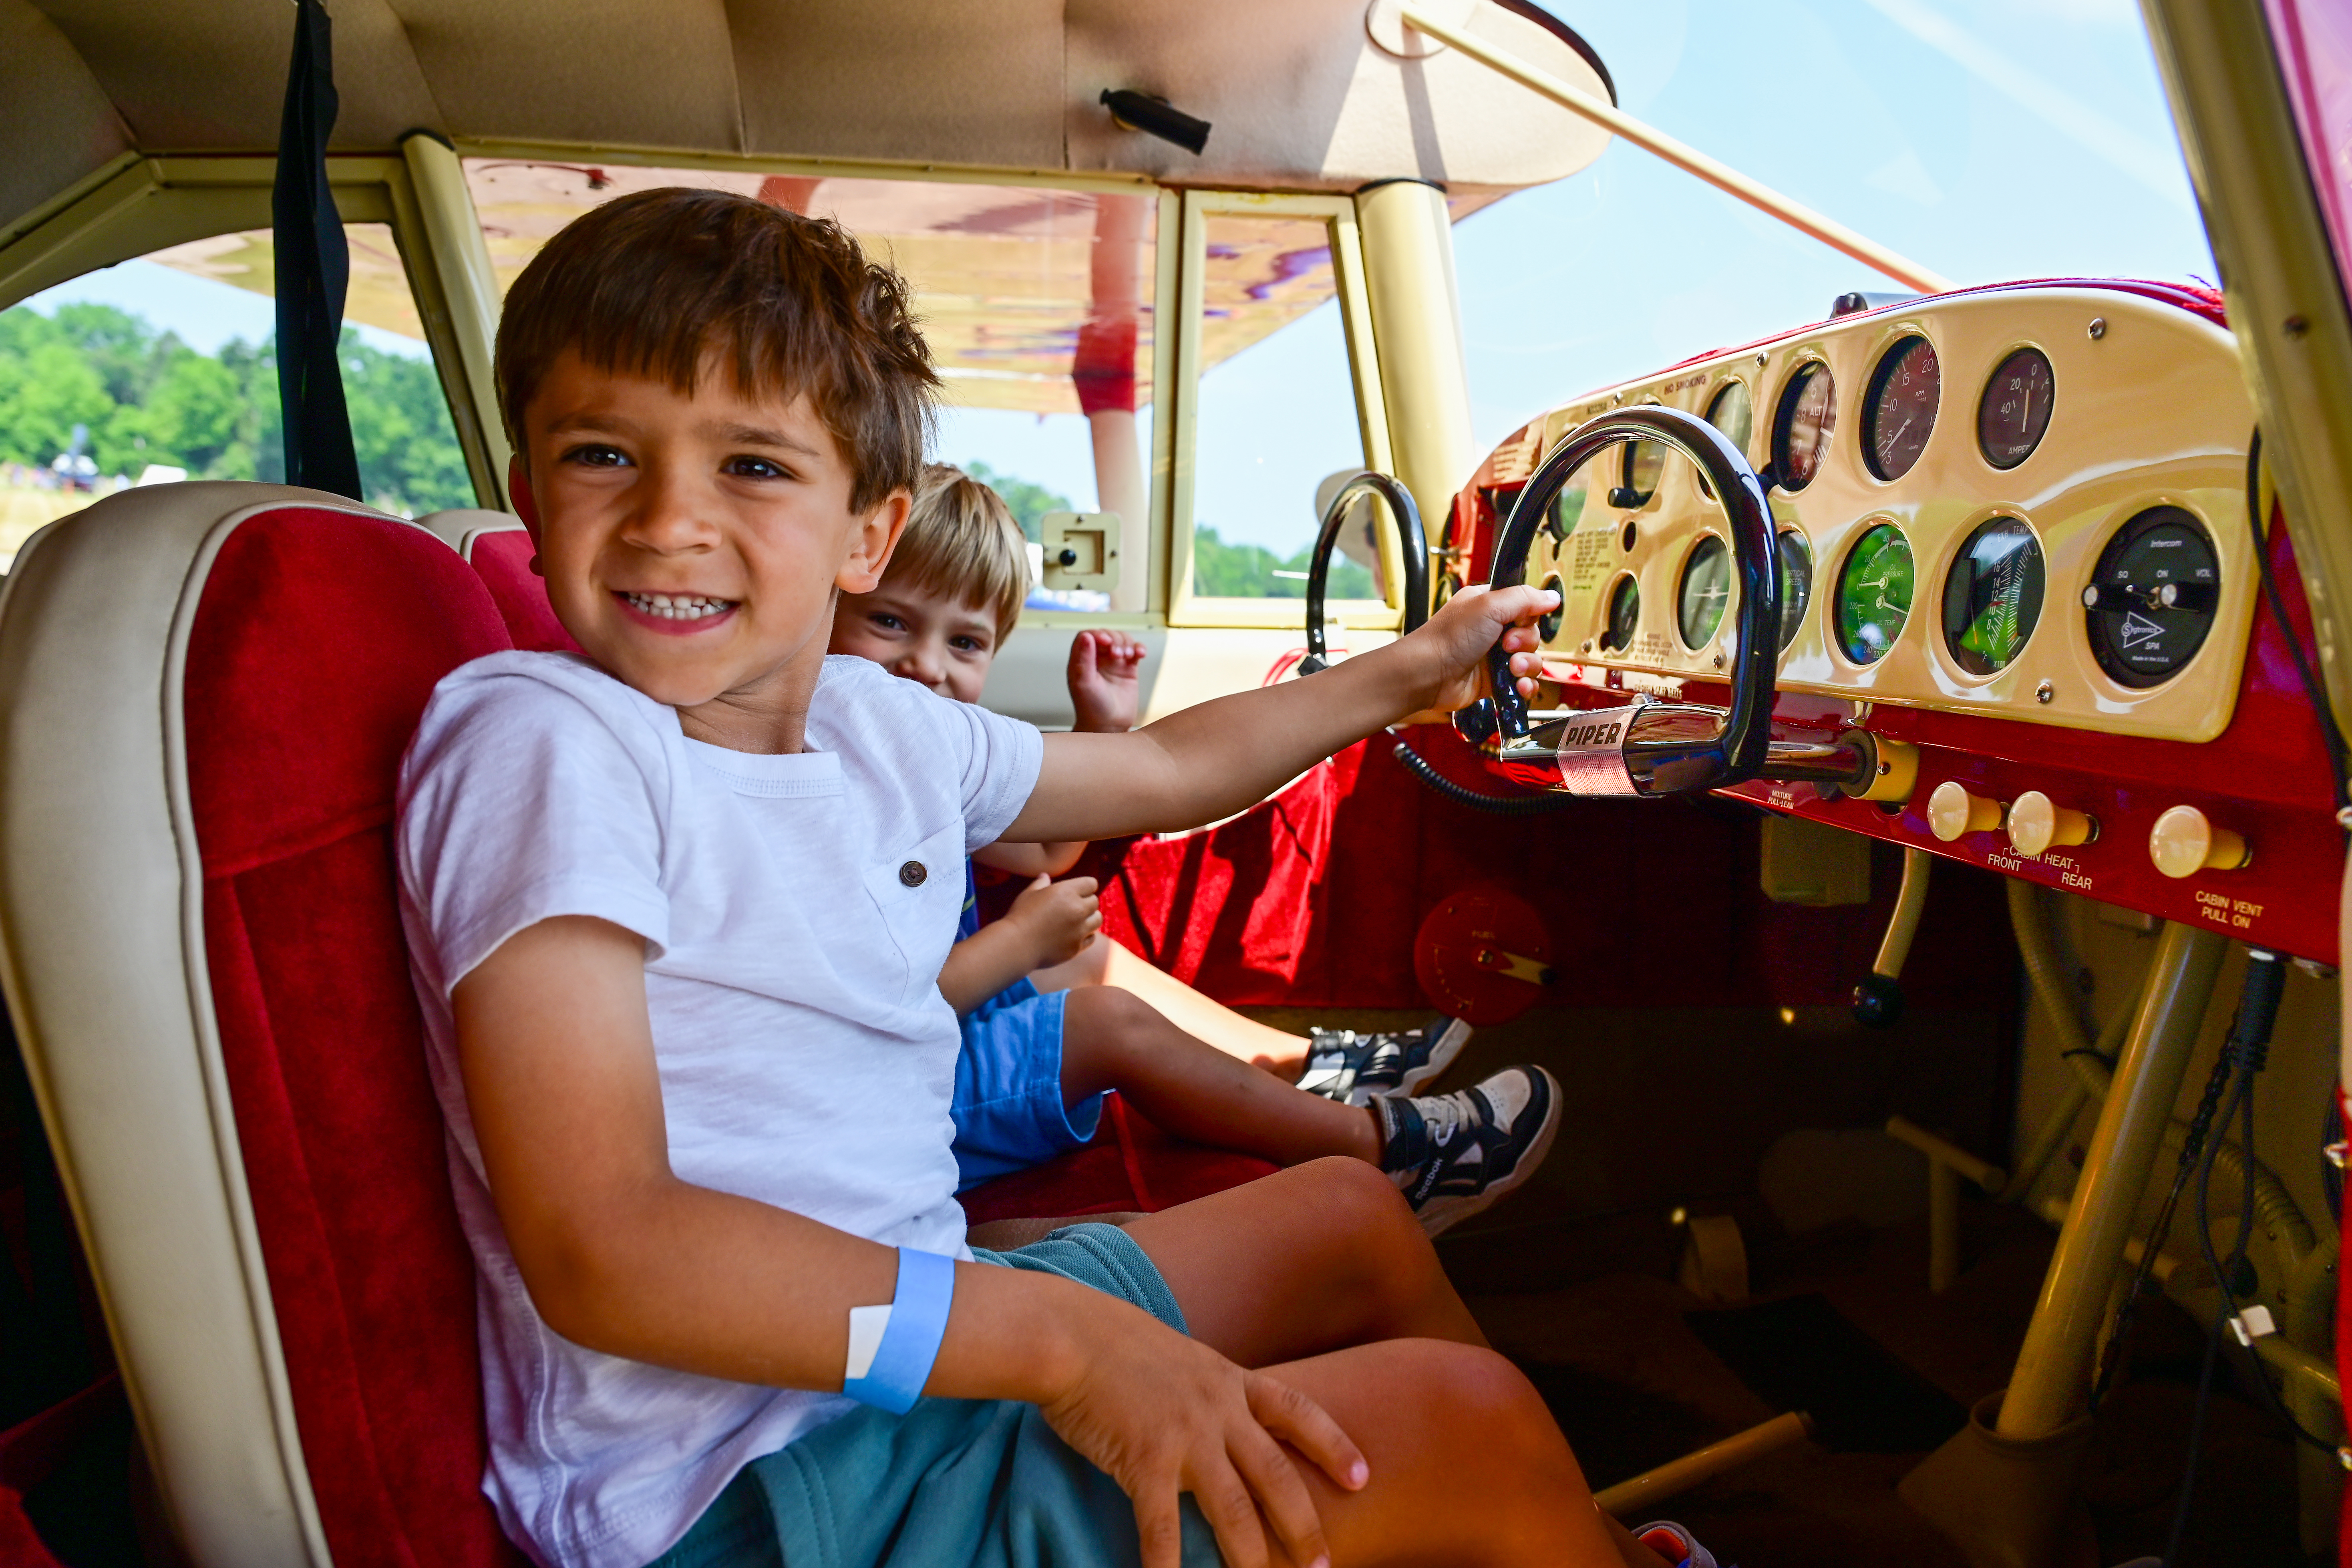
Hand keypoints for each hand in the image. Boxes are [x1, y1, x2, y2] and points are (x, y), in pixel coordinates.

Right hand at [1003, 873, 1100, 969]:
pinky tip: (1075, 934)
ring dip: (1090, 919)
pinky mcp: (1077, 947)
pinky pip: (1091, 938)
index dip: (1085, 887)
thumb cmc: (1020, 916)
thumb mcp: (1029, 894)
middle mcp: (1078, 909)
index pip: (1091, 884)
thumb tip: (1045, 876)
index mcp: (1067, 892)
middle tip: (1074, 907)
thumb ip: (1041, 884)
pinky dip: (1086, 935)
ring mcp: (1079, 930)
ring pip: (1097, 920)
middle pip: (1095, 902)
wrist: (1017, 945)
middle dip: (1086, 902)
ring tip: (1078, 920)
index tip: (1078, 891)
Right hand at [1039, 1301, 1366, 1567]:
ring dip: (1251, 1555)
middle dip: (1302, 1524)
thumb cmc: (1117, 1346)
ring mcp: (1184, 1435)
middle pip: (1275, 1474)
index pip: (1297, 1412)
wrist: (1071, 1335)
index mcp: (1229, 1381)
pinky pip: (1164, 1526)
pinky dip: (1170, 1565)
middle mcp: (1217, 1409)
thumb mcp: (1183, 1359)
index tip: (1361, 1477)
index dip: (1332, 1445)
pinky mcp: (1145, 1459)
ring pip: (1232, 1508)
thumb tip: (1226, 1422)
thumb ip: (1210, 1391)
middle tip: (1324, 1564)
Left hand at [1068, 630, 1146, 732]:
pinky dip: (1139, 648)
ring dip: (1127, 643)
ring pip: (1122, 640)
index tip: (1105, 642)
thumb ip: (1084, 659)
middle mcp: (1097, 659)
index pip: (1087, 636)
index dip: (1097, 634)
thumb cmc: (1091, 709)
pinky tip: (1140, 654)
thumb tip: (1087, 636)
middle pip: (1107, 635)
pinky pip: (1134, 651)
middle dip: (1114, 640)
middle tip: (1117, 655)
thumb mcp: (1084, 683)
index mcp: (1081, 661)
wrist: (1109, 726)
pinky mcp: (1128, 669)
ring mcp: (1113, 663)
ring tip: (1127, 656)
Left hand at [1399, 583, 1557, 714]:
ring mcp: (1494, 657)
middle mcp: (1493, 630)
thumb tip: (1552, 597)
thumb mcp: (1489, 605)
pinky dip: (1525, 685)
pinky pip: (1523, 682)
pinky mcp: (1495, 681)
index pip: (1526, 606)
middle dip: (1525, 642)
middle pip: (1531, 634)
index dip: (1529, 616)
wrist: (1429, 674)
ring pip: (1531, 659)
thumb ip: (1524, 598)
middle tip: (1506, 646)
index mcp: (1490, 605)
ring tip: (1511, 668)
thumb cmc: (1451, 637)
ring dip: (1527, 665)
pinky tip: (1519, 687)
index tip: (1520, 620)